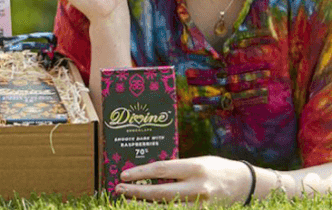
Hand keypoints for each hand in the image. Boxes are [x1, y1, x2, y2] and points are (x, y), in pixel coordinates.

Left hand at [116, 156, 253, 204]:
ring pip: (167, 208)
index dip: (140, 173)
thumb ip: (176, 169)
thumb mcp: (197, 161)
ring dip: (145, 206)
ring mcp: (202, 204)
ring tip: (128, 200)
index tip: (124, 175)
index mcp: (194, 168)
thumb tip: (148, 172)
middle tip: (120, 189)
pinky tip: (148, 208)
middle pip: (161, 193)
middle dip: (137, 192)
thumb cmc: (216, 168)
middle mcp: (198, 187)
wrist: (246, 185)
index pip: (161, 170)